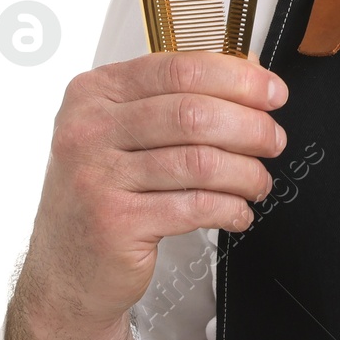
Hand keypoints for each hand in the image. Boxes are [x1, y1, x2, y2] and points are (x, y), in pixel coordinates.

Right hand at [14, 51, 288, 331]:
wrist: (65, 270)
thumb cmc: (103, 194)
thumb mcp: (125, 133)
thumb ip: (179, 97)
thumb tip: (248, 69)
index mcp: (95, 93)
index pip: (180, 69)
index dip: (238, 78)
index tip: (273, 93)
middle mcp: (88, 130)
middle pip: (194, 113)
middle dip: (250, 126)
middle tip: (273, 141)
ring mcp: (96, 177)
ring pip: (200, 161)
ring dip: (245, 172)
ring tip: (257, 182)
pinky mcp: (114, 222)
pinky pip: (195, 205)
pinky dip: (229, 207)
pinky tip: (237, 211)